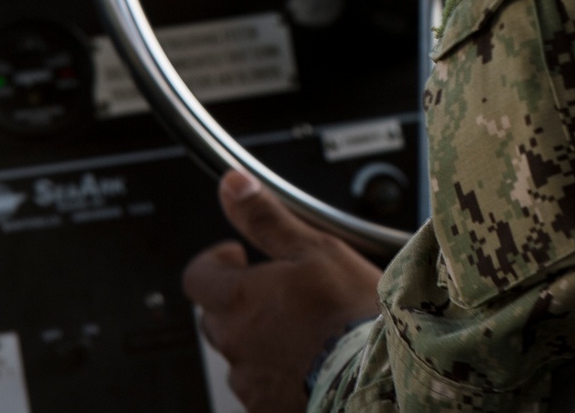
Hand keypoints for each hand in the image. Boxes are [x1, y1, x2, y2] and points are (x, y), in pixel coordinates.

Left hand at [183, 171, 381, 412]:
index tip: (239, 255)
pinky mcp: (268, 410)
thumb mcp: (313, 249)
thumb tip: (232, 184)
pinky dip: (279, 371)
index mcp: (239, 300)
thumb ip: (266, 218)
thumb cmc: (348, 313)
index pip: (197, 277)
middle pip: (217, 317)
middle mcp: (235, 345)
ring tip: (306, 328)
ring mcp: (251, 385)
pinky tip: (312, 361)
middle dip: (240, 301)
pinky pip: (262, 386)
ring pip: (242, 353)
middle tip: (281, 291)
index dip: (215, 261)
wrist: (377, 378)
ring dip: (261, 339)